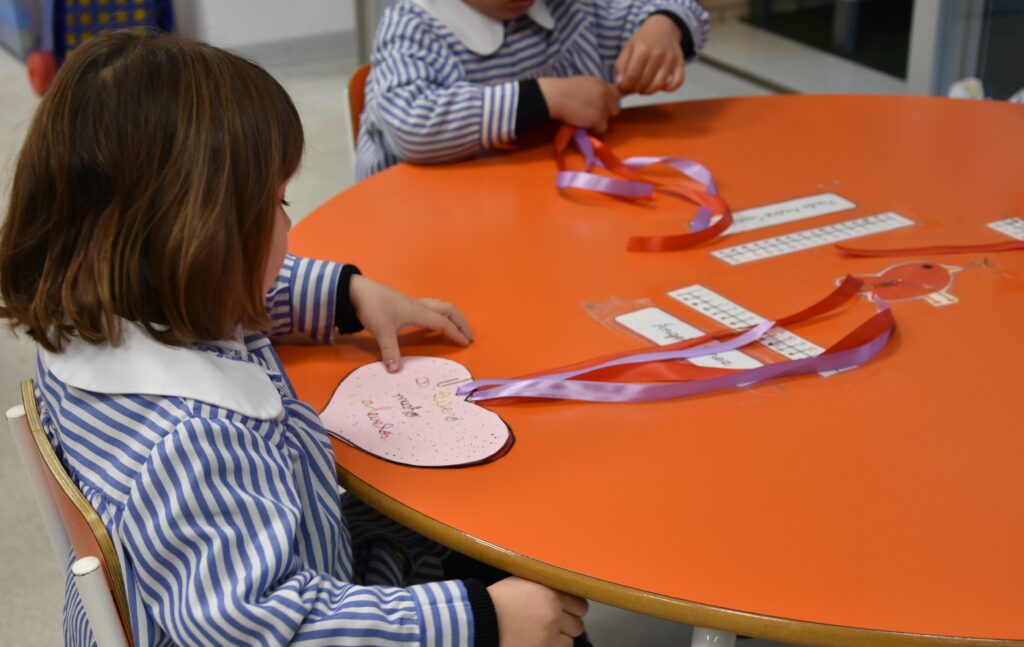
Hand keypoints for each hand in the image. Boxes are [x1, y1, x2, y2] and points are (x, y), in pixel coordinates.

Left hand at [348, 274, 472, 371]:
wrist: (357, 291)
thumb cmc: (372, 307)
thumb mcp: (382, 330)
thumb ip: (390, 350)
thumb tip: (395, 370)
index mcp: (418, 312)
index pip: (443, 323)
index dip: (456, 332)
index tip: (466, 343)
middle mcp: (419, 306)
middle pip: (448, 309)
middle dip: (461, 321)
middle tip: (468, 335)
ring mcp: (412, 303)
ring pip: (440, 305)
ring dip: (451, 315)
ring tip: (456, 327)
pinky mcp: (405, 303)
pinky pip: (430, 306)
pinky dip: (439, 313)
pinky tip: (433, 321)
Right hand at [487, 577, 587, 646]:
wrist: (478, 621)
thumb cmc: (497, 600)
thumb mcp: (522, 583)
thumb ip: (544, 588)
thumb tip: (560, 593)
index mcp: (550, 592)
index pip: (579, 604)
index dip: (571, 609)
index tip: (563, 612)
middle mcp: (554, 612)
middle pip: (578, 624)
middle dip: (567, 626)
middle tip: (552, 625)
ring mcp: (549, 634)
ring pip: (570, 641)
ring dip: (559, 640)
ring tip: (543, 636)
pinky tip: (538, 643)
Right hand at [538, 76, 620, 133]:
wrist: (555, 96)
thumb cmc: (562, 90)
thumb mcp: (582, 84)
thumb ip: (593, 90)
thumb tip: (597, 99)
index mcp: (600, 83)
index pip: (617, 94)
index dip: (609, 102)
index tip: (601, 106)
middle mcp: (605, 93)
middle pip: (615, 108)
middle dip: (606, 113)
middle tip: (593, 115)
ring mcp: (603, 106)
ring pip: (608, 120)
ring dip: (599, 122)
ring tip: (585, 120)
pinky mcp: (598, 118)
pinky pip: (602, 129)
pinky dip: (593, 129)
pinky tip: (583, 124)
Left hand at [615, 13, 685, 94]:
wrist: (663, 27)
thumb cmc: (643, 40)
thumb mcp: (628, 48)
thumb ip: (621, 65)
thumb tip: (620, 83)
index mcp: (642, 49)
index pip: (631, 76)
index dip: (625, 86)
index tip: (624, 87)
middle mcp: (658, 54)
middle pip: (644, 83)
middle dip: (635, 89)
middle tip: (633, 88)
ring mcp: (670, 59)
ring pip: (659, 85)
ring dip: (649, 92)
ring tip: (644, 89)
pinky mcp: (680, 63)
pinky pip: (677, 82)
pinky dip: (669, 89)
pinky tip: (660, 86)